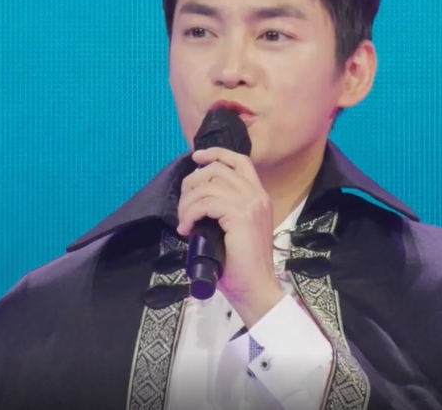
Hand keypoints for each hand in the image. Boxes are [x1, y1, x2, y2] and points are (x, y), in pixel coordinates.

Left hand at [176, 147, 284, 326]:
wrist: (255, 288)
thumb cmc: (240, 265)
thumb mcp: (233, 229)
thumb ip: (223, 210)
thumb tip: (196, 201)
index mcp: (259, 196)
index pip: (239, 161)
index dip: (216, 154)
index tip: (197, 158)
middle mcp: (257, 195)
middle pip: (218, 169)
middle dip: (192, 182)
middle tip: (183, 206)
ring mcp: (250, 204)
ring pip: (208, 185)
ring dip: (188, 203)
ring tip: (184, 222)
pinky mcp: (240, 216)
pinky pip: (206, 203)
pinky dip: (190, 214)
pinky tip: (187, 228)